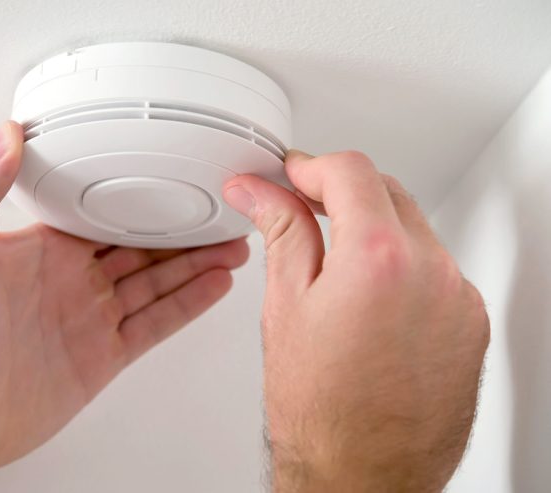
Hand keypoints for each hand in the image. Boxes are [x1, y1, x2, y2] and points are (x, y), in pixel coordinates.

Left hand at [0, 121, 249, 483]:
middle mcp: (69, 281)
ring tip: (233, 244)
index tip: (171, 174)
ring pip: (155, 282)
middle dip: (180, 229)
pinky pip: (154, 324)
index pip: (101, 211)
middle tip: (220, 211)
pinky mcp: (101, 356)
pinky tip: (213, 287)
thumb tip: (2, 137)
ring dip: (194, 263)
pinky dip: (187, 305)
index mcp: (42, 251)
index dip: (140, 193)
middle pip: (139, 245)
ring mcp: (88, 319)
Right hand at [223, 150, 488, 491]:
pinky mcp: (471, 323)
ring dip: (373, 229)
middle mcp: (431, 271)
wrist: (362, 474)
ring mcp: (458, 299)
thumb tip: (259, 192)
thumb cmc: (319, 408)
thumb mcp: (284, 305)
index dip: (311, 166)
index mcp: (378, 259)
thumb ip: (280, 232)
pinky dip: (401, 266)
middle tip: (301, 209)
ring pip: (415, 229)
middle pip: (387, 192)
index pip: (350, 172)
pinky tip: (368, 299)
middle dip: (341, 192)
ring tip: (332, 265)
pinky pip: (436, 270)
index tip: (290, 176)